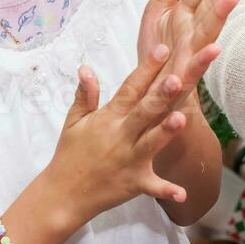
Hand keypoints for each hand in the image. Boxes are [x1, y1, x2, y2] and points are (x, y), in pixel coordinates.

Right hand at [45, 55, 197, 226]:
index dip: (146, 68)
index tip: (163, 48)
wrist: (61, 195)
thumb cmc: (71, 154)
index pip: (130, 88)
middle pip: (145, 110)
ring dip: (166, 132)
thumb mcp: (74, 122)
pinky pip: (153, 187)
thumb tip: (85, 67)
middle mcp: (121, 136)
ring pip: (151, 142)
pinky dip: (167, 190)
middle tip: (178, 76)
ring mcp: (129, 160)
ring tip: (182, 119)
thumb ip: (85, 95)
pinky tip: (183, 193)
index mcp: (109, 118)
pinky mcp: (135, 183)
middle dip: (161, 93)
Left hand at [138, 0, 244, 116]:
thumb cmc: (157, 53)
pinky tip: (215, 48)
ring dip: (222, 14)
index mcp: (184, 15)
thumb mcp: (158, 12)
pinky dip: (205, 59)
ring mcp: (191, 54)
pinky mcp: (185, 77)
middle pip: (212, 5)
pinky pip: (196, 67)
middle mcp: (192, 32)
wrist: (150, 93)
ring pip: (209, 30)